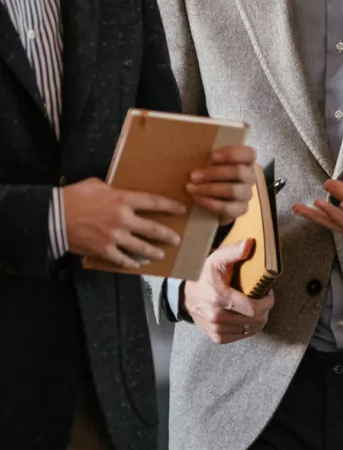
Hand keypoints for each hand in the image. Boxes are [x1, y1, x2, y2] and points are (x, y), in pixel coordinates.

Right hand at [63, 178, 185, 269]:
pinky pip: (122, 259)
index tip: (181, 210)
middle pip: (152, 228)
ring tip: (161, 254)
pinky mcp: (104, 250)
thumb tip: (120, 191)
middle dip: (167, 234)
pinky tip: (137, 264)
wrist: (54, 217)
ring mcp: (115, 237)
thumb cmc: (74, 196)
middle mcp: (123, 219)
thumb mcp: (97, 185)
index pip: (154, 202)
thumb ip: (113, 189)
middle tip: (176, 239)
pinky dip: (131, 262)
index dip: (170, 206)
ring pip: (141, 247)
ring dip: (153, 251)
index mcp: (123, 199)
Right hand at [182, 239, 274, 343]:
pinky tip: (248, 318)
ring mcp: (216, 329)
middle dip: (265, 309)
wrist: (185, 294)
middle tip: (263, 298)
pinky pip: (241, 336)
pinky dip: (248, 328)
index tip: (268, 293)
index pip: (254, 309)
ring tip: (256, 306)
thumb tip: (249, 243)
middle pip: (255, 321)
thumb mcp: (217, 258)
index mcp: (219, 298)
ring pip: (250, 329)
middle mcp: (217, 317)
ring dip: (257, 319)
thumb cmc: (203, 275)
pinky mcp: (216, 337)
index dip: (267, 302)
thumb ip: (234, 251)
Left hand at [187, 145, 256, 223]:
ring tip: (191, 188)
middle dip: (214, 173)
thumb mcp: (213, 164)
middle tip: (193, 175)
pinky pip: (227, 207)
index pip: (249, 154)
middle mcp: (250, 177)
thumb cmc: (213, 175)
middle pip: (239, 172)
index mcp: (246, 161)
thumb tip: (198, 156)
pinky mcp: (241, 209)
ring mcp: (247, 194)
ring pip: (233, 190)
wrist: (216, 199)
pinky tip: (196, 198)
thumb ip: (210, 159)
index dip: (232, 154)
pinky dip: (210, 202)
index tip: (212, 155)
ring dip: (209, 189)